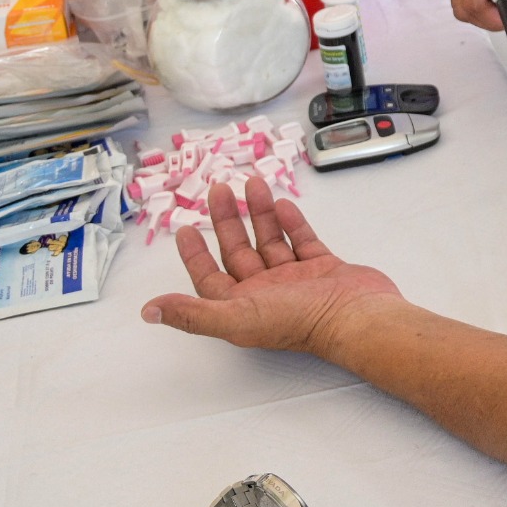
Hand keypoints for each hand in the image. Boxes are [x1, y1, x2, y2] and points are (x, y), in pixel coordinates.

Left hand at [143, 177, 403, 359]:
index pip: (210, 277)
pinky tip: (283, 205)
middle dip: (226, 219)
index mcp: (242, 306)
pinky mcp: (324, 268)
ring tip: (253, 184)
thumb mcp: (237, 317)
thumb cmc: (300, 322)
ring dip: (259, 213)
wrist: (357, 317)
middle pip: (238, 251)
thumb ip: (192, 313)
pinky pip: (303, 241)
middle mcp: (267, 293)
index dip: (195, 254)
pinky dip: (292, 223)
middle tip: (218, 189)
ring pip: (270, 240)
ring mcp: (297, 280)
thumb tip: (149, 311)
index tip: (185, 228)